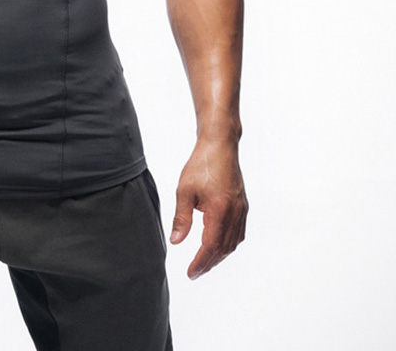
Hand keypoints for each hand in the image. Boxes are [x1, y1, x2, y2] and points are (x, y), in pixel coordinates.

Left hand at [170, 137, 247, 279]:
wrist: (220, 146)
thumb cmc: (200, 165)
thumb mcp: (184, 190)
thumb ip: (181, 218)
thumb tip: (176, 241)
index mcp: (220, 210)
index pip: (211, 245)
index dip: (201, 262)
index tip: (191, 273)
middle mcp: (235, 213)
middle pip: (224, 248)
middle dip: (209, 263)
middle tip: (194, 272)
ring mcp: (242, 210)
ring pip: (233, 242)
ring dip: (219, 255)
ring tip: (204, 262)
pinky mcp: (243, 205)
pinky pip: (238, 233)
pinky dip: (228, 244)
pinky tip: (218, 245)